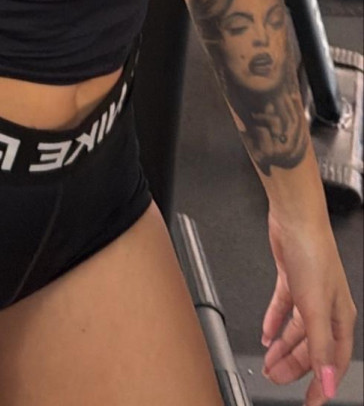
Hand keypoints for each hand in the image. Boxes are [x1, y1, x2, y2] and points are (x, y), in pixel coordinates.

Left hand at [260, 207, 356, 404]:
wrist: (294, 218)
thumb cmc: (313, 254)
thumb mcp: (315, 308)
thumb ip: (320, 348)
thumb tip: (328, 382)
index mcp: (340, 318)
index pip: (333, 361)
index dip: (322, 383)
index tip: (310, 401)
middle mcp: (326, 307)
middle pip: (311, 347)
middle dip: (295, 366)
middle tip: (276, 379)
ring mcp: (309, 293)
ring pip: (295, 329)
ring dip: (282, 347)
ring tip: (268, 362)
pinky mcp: (291, 279)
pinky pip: (282, 308)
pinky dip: (273, 322)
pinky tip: (265, 333)